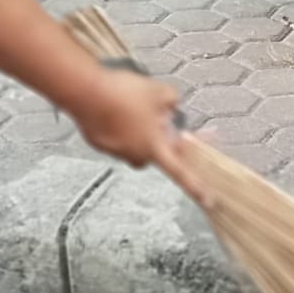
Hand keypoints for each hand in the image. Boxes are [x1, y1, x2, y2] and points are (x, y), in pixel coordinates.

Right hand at [70, 66, 209, 201]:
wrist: (87, 92)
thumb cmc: (124, 95)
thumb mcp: (162, 92)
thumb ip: (173, 102)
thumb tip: (172, 104)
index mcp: (155, 148)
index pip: (181, 172)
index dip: (196, 187)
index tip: (207, 200)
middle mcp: (134, 154)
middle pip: (153, 152)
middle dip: (157, 138)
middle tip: (157, 117)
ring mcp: (114, 150)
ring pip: (133, 142)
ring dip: (136, 128)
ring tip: (132, 104)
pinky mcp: (98, 142)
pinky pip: (115, 135)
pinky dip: (117, 123)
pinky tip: (116, 105)